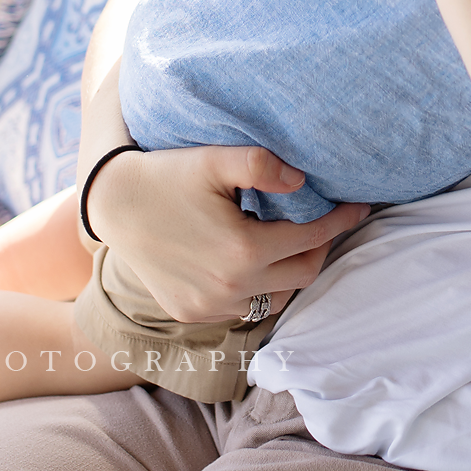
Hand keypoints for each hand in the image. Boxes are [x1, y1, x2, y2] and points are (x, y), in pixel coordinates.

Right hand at [86, 145, 370, 322]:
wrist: (112, 204)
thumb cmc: (167, 174)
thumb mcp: (214, 158)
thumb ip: (262, 165)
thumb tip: (302, 180)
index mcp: (243, 250)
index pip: (313, 237)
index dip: (340, 220)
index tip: (358, 205)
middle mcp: (230, 287)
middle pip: (303, 273)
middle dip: (321, 247)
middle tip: (327, 221)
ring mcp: (210, 306)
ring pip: (277, 297)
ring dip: (291, 271)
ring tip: (294, 241)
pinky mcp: (192, 312)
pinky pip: (244, 308)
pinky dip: (259, 288)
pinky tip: (257, 262)